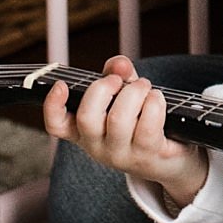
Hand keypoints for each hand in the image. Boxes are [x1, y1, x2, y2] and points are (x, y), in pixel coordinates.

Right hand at [43, 54, 207, 208]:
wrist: (170, 158)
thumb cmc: (140, 122)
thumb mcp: (124, 95)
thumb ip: (118, 74)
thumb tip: (119, 64)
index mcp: (83, 132)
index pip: (57, 125)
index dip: (52, 105)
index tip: (61, 85)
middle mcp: (97, 147)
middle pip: (87, 116)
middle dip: (104, 87)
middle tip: (120, 80)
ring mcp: (121, 155)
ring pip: (119, 118)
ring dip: (135, 92)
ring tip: (144, 86)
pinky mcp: (146, 155)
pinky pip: (147, 125)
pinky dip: (154, 102)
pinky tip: (157, 99)